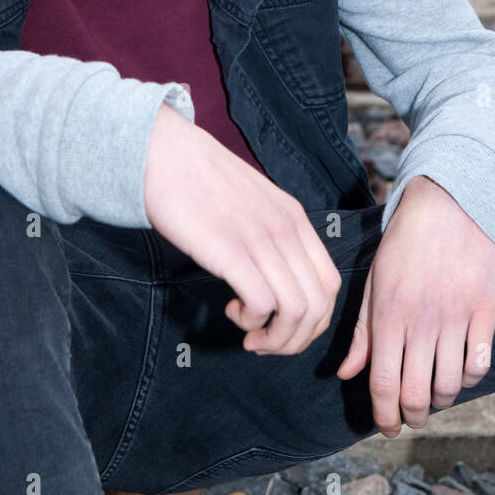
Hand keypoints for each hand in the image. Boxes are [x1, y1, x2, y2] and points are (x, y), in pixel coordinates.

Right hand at [143, 104, 341, 355]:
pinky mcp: (229, 248)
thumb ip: (268, 234)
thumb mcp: (251, 203)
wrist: (163, 151)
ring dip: (276, 337)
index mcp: (295, 218)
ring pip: (298, 310)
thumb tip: (270, 276)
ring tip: (248, 333)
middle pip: (320, 304)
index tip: (282, 328)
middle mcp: (287, 228)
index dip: (313, 320)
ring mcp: (260, 237)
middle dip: (296, 339)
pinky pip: (263, 302)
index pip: (331, 284)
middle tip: (264, 343)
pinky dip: (252, 321)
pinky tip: (231, 310)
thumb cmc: (198, 180)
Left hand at [336, 175, 494, 435]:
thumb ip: (362, 332)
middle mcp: (421, 322)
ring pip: (450, 385)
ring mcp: (456, 317)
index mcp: (388, 316)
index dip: (384, 416)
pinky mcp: (485, 310)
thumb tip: (346, 374)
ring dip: (442, 401)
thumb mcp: (374, 283)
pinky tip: (462, 372)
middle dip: (413, 417)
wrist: (448, 204)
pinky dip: (470, 377)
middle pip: (417, 393)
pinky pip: (480, 362)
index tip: (388, 427)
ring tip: (436, 396)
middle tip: (412, 418)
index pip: (383, 384)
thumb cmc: (404, 245)